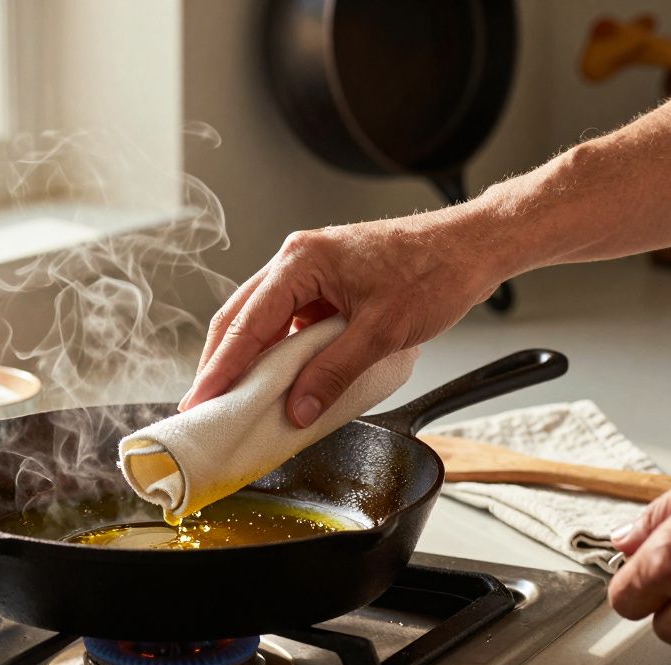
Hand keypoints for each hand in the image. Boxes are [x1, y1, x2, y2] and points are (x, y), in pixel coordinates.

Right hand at [179, 216, 508, 425]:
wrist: (470, 248)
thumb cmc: (433, 273)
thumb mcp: (382, 333)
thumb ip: (333, 373)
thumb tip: (296, 409)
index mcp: (302, 261)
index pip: (247, 323)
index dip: (220, 368)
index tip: (200, 401)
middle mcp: (297, 260)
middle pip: (241, 318)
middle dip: (220, 364)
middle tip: (202, 406)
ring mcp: (309, 271)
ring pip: (260, 320)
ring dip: (247, 359)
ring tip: (230, 399)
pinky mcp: (323, 285)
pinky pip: (286, 321)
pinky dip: (276, 352)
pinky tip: (274, 382)